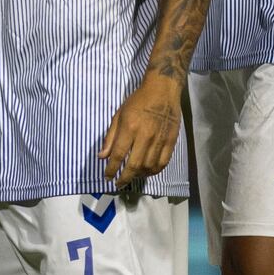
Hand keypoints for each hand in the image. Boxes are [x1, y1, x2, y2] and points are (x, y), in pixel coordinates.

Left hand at [97, 76, 183, 190]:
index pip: (118, 155)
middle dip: (124, 178)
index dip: (111, 169)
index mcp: (129, 128)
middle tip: (119, 184)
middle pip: (134, 165)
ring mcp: (159, 139)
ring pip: (149, 167)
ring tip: (132, 176)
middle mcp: (145, 136)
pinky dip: (154, 171)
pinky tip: (147, 171)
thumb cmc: (137, 101)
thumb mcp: (119, 115)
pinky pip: (163, 162)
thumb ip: (110, 137)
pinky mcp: (171, 140)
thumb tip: (102, 157)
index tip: (107, 177)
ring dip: (139, 176)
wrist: (162, 90)